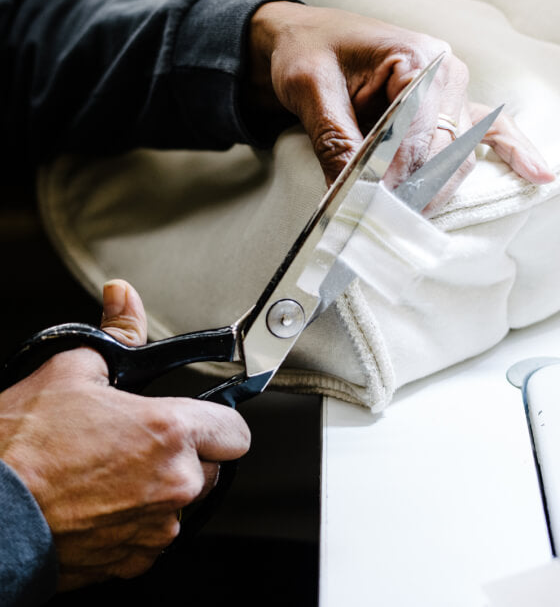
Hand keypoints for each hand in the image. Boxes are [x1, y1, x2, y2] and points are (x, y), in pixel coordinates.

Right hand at [0, 280, 249, 590]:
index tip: (201, 418)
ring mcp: (154, 529)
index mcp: (169, 434)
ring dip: (160, 488)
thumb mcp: (72, 369)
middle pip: (211, 467)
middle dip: (187, 454)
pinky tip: (100, 502)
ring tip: (112, 471)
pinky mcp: (132, 562)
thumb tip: (125, 299)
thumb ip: (119, 332)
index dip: (218, 420)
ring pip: (181, 503)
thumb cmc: (22, 447)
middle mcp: (173, 485)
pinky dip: (136, 520)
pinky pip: (152, 536)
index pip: (236, 430)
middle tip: (143, 441)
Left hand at [249, 2, 553, 207]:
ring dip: (436, 191)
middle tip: (379, 223)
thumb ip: (335, 142)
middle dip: (414, 191)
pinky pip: (489, 134)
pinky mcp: (447, 110)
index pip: (421, 134)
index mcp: (418, 59)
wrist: (305, 39)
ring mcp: (453, 93)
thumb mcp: (311, 91)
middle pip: (446, 152)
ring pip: (461, 157)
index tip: (369, 209)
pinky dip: (512, 153)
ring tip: (406, 221)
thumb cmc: (308, 52)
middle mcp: (446, 75)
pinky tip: (537, 175)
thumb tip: (350, 197)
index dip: (397, 177)